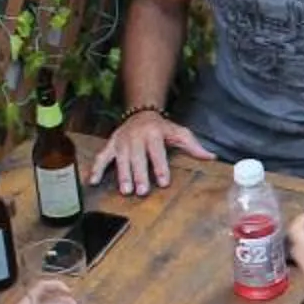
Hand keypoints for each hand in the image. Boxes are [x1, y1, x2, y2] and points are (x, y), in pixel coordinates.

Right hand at [88, 111, 212, 194]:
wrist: (141, 113)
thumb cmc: (162, 128)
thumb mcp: (179, 132)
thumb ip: (193, 146)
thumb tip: (211, 157)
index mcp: (154, 134)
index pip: (157, 152)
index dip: (160, 167)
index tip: (163, 182)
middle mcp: (136, 137)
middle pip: (138, 158)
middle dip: (139, 174)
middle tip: (141, 191)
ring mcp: (122, 141)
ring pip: (121, 159)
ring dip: (122, 175)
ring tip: (125, 190)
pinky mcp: (111, 144)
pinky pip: (102, 156)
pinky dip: (96, 168)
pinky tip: (92, 181)